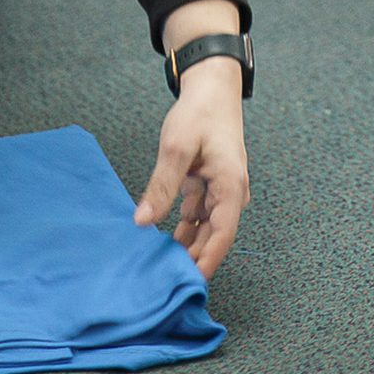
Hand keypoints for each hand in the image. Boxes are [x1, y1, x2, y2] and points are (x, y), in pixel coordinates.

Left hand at [135, 61, 249, 277]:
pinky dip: (183, 228)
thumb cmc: (200, 113)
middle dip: (192, 259)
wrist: (212, 88)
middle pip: (213, 236)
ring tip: (159, 267)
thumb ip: (162, 186)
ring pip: (204, 228)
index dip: (206, 262)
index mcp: (231, 186)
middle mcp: (230, 193)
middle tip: (165, 283)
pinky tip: (162, 241)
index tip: (189, 285)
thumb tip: (142, 222)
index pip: (222, 235)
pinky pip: (198, 215)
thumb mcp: (177, 147)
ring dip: (186, 245)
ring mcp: (221, 190)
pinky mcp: (210, 186)